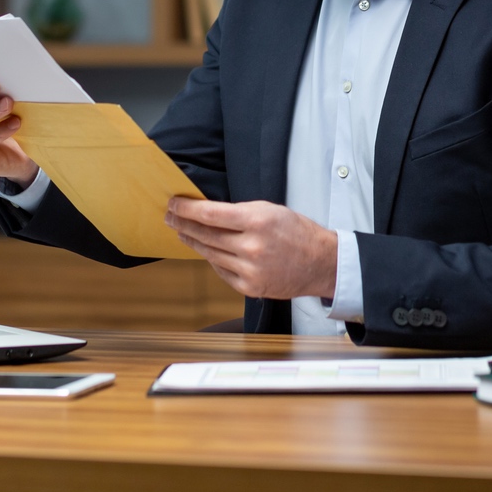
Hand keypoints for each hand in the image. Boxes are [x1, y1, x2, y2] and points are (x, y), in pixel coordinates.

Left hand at [165, 198, 337, 299]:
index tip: (174, 204)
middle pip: (205, 235)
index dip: (187, 209)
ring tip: (182, 232)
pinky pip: (221, 271)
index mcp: (257, 222)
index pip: (210, 214)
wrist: (320, 263)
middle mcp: (252, 247)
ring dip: (193, 242)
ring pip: (210, 254)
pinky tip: (206, 251)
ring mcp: (250, 269)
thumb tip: (208, 212)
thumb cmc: (297, 232)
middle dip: (184, 224)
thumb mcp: (270, 210)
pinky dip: (212, 260)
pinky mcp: (250, 287)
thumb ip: (239, 212)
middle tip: (170, 217)